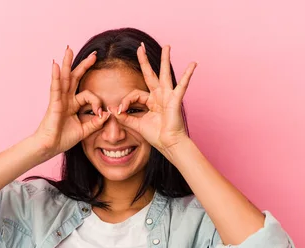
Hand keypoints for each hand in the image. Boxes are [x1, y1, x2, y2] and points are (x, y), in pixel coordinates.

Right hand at [33, 47, 110, 157]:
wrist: (49, 147)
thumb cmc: (62, 139)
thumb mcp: (84, 130)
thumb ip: (96, 123)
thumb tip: (108, 114)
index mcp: (72, 105)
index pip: (88, 95)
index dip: (97, 102)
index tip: (100, 113)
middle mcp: (66, 99)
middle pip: (74, 78)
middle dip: (84, 65)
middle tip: (94, 54)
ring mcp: (59, 100)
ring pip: (64, 77)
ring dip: (67, 63)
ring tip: (68, 49)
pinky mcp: (53, 103)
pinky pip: (55, 87)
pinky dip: (55, 76)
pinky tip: (55, 64)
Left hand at [109, 44, 196, 158]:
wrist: (168, 144)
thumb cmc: (156, 135)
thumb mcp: (136, 124)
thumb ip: (124, 117)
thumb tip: (112, 110)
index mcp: (150, 101)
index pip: (134, 94)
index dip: (125, 101)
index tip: (119, 110)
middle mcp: (159, 96)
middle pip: (150, 74)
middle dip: (145, 61)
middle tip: (140, 47)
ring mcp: (168, 96)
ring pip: (165, 74)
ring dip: (165, 59)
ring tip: (167, 46)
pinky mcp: (176, 100)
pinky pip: (182, 85)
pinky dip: (188, 74)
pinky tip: (193, 64)